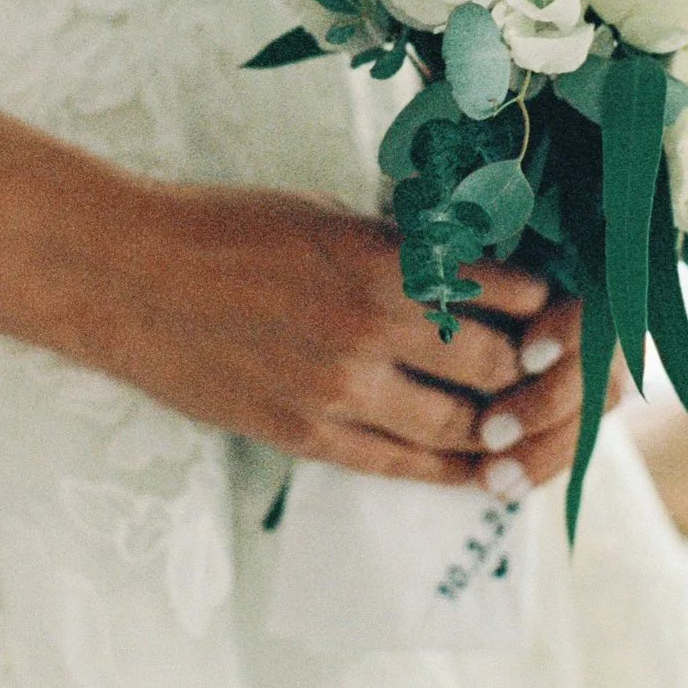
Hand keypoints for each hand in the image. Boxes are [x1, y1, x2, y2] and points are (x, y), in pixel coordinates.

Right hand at [87, 180, 605, 489]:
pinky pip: (402, 465)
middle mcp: (373, 328)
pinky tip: (478, 466)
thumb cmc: (229, 229)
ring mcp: (340, 390)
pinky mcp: (307, 434)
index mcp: (385, 260)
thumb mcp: (331, 220)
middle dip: (533, 371)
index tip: (556, 308)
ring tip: (518, 419)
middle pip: (498, 368)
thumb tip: (480, 274)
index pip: (506, 295)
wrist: (130, 277)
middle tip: (552, 370)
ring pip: (460, 427)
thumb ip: (405, 252)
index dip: (544, 307)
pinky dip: (451, 468)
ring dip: (500, 427)